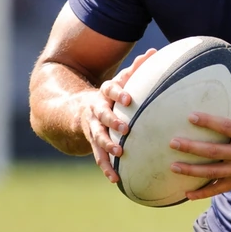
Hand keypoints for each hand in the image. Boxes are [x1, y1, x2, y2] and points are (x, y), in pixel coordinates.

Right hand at [81, 48, 156, 182]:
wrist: (77, 110)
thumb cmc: (111, 95)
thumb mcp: (120, 81)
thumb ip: (136, 69)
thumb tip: (153, 52)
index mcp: (104, 93)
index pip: (110, 89)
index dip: (118, 93)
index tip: (128, 99)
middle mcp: (96, 110)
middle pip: (102, 114)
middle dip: (112, 121)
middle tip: (125, 128)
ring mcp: (93, 128)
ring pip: (98, 137)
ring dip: (107, 145)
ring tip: (119, 152)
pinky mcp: (92, 143)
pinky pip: (98, 156)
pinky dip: (106, 167)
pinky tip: (115, 179)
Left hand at [169, 69, 230, 199]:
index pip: (226, 127)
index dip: (208, 122)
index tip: (190, 116)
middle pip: (215, 152)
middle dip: (192, 148)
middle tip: (173, 143)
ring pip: (213, 172)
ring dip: (192, 171)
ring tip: (173, 166)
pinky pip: (219, 188)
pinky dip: (203, 193)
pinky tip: (187, 194)